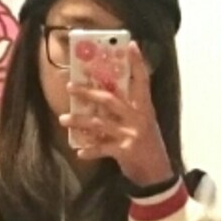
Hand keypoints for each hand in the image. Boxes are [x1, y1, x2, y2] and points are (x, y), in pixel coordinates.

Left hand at [60, 42, 173, 186]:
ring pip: (99, 123)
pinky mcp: (124, 152)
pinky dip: (90, 151)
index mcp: (145, 108)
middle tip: (69, 87)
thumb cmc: (148, 147)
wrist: (157, 175)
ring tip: (62, 119)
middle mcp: (138, 118)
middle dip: (88, 92)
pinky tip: (79, 152)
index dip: (138, 63)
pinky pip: (102, 149)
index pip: (143, 81)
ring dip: (79, 120)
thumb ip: (130, 110)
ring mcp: (130, 134)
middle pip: (109, 99)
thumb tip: (106, 98)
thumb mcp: (145, 124)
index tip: (131, 45)